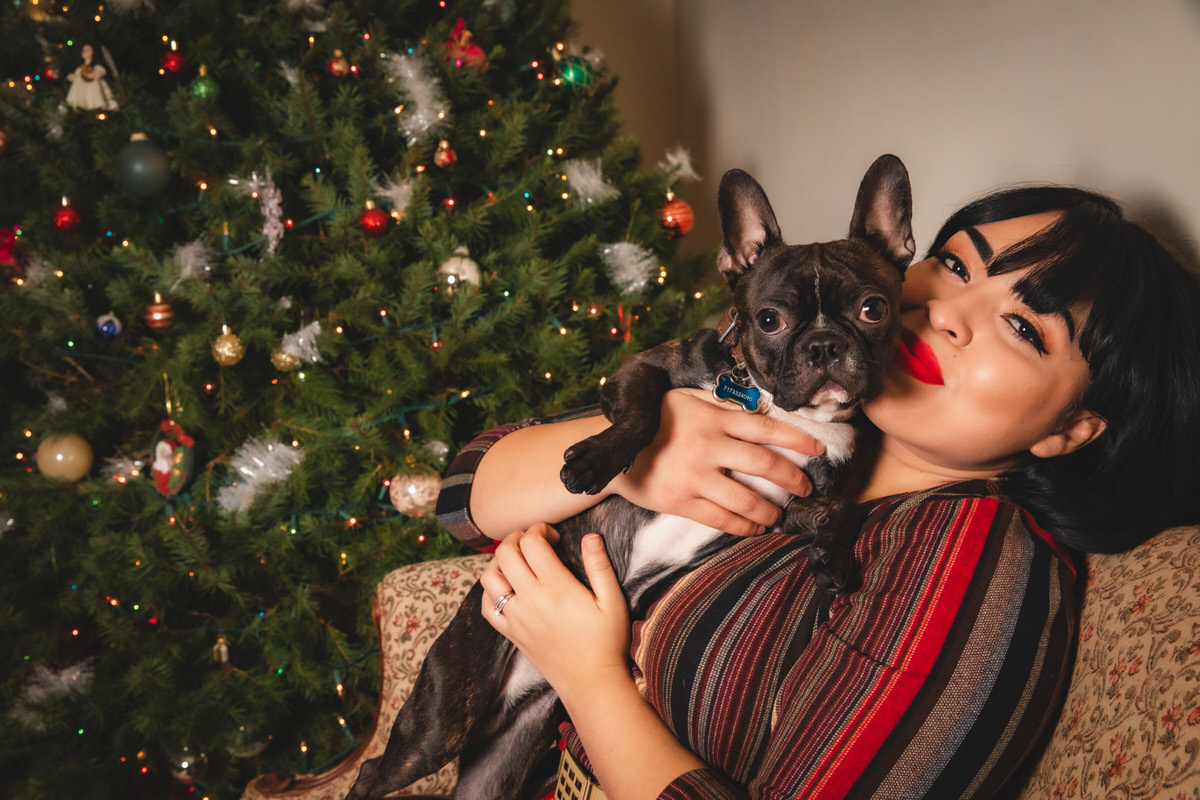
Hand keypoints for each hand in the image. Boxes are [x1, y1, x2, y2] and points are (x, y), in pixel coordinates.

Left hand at [481, 523, 630, 698]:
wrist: (591, 682)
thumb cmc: (606, 642)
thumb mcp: (613, 601)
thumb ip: (600, 567)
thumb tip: (591, 537)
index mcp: (556, 587)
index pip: (532, 543)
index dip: (538, 530)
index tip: (552, 535)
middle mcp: (531, 600)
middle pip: (505, 554)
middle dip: (516, 538)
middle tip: (532, 540)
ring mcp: (517, 618)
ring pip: (489, 578)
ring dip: (499, 561)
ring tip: (517, 560)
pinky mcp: (511, 634)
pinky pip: (488, 607)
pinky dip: (490, 592)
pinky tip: (506, 588)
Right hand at [610, 388, 822, 535]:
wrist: (611, 452)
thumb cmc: (653, 421)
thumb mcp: (685, 399)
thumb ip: (720, 402)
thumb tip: (759, 409)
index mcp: (712, 418)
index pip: (766, 428)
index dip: (797, 439)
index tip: (819, 449)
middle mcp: (707, 445)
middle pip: (765, 464)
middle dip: (793, 479)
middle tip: (806, 488)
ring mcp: (694, 475)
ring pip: (746, 498)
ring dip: (770, 510)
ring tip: (779, 515)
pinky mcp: (681, 500)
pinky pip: (721, 518)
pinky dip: (743, 526)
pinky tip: (755, 528)